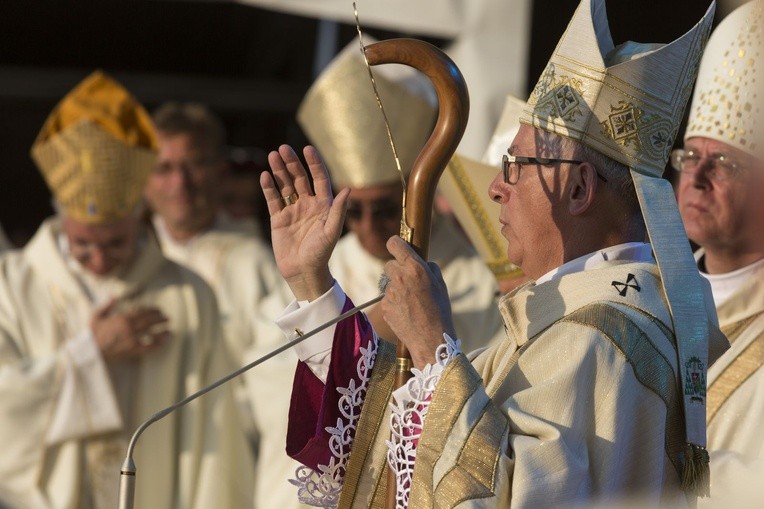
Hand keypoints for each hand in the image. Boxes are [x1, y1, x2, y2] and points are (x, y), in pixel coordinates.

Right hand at [90, 300, 169, 360]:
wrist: (89, 352)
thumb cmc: (92, 334)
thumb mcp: (96, 316)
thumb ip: (106, 305)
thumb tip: (113, 295)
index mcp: (122, 317)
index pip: (142, 311)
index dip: (152, 310)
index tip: (158, 309)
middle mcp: (129, 327)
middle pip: (149, 320)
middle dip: (160, 318)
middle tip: (167, 318)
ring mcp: (131, 339)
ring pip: (151, 332)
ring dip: (162, 331)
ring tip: (169, 330)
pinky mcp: (132, 350)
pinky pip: (148, 347)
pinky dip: (157, 344)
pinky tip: (163, 342)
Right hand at [261, 145, 349, 300]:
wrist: (303, 271)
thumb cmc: (321, 253)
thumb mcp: (331, 232)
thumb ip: (338, 211)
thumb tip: (348, 190)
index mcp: (323, 205)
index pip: (319, 178)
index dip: (314, 163)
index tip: (307, 149)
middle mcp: (308, 204)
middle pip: (299, 178)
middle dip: (292, 163)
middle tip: (283, 148)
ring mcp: (292, 210)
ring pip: (285, 185)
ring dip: (279, 171)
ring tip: (272, 155)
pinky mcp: (278, 219)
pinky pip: (273, 199)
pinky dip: (269, 187)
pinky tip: (265, 175)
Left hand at [380, 236, 455, 369]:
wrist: (430, 338)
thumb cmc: (439, 310)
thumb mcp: (441, 284)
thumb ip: (429, 268)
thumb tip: (422, 262)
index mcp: (415, 268)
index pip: (395, 244)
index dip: (394, 243)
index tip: (395, 245)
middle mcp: (400, 277)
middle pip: (389, 264)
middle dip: (397, 270)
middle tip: (408, 281)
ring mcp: (390, 292)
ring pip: (388, 283)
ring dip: (396, 288)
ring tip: (411, 302)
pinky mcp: (384, 306)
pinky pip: (387, 299)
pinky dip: (394, 303)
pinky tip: (406, 312)